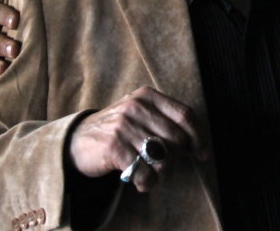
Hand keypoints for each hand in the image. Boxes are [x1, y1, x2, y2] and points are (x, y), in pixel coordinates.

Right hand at [69, 86, 209, 192]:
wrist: (77, 140)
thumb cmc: (117, 130)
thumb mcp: (139, 114)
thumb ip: (164, 120)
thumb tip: (197, 144)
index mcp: (147, 96)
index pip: (185, 115)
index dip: (198, 137)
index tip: (201, 153)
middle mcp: (136, 107)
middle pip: (177, 139)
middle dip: (176, 159)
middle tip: (165, 167)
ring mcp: (124, 126)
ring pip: (163, 158)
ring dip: (161, 174)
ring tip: (152, 175)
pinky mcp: (114, 147)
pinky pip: (144, 172)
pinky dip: (147, 183)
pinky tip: (141, 182)